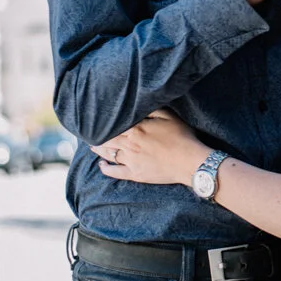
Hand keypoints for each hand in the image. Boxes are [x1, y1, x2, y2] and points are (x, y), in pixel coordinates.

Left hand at [93, 109, 211, 186]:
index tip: (99, 119)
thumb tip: (138, 106)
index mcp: (137, 129)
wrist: (189, 161)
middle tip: (90, 133)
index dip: (106, 123)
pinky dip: (106, 169)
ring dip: (99, 150)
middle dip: (98, 136)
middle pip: (109, 140)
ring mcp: (131, 161)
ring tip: (93, 147)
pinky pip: (116, 172)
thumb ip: (152, 110)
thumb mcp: (169, 116)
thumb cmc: (182, 137)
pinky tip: (101, 166)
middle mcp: (130, 145)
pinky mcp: (135, 174)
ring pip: (109, 154)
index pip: (115, 125)